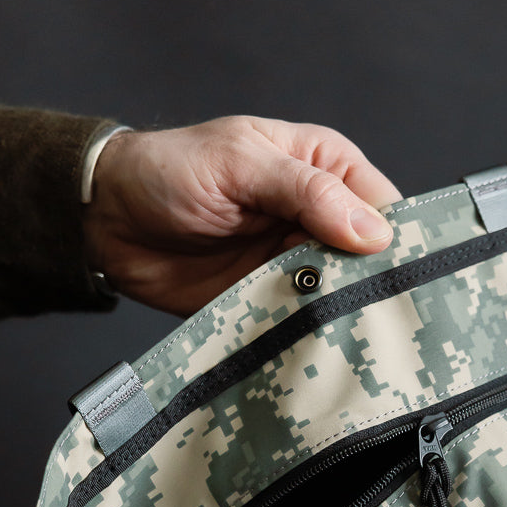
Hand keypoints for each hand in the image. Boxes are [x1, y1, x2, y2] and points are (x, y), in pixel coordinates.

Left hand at [82, 116, 401, 316]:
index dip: (395, 241)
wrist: (108, 222)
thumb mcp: (241, 165)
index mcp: (324, 169)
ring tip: (340, 328)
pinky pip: (304, 320)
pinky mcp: (273, 299)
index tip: (398, 275)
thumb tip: (372, 231)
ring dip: (340, 312)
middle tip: (371, 311)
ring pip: (342, 295)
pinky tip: (312, 341)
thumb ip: (306, 193)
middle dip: (371, 284)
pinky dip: (308, 332)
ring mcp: (297, 261)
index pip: (384, 208)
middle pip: (371, 260)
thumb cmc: (168, 171)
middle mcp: (319, 217)